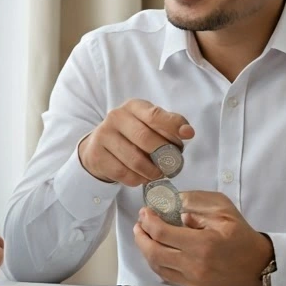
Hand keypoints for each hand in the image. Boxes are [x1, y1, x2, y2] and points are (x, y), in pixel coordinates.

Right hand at [77, 99, 194, 185]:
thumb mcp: (148, 124)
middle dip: (163, 154)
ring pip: (135, 160)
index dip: (173, 125)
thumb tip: (188, 132)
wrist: (99, 146)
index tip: (188, 135)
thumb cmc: (132, 134)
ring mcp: (104, 136)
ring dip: (152, 171)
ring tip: (158, 173)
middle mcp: (116, 117)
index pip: (154, 114)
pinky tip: (142, 177)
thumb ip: (169, 125)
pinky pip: (123, 173)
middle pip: (145, 139)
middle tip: (172, 164)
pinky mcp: (97, 155)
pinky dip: (137, 179)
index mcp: (133, 106)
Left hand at [131, 191, 272, 285]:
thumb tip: (173, 207)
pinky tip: (156, 251)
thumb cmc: (241, 236)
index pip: (162, 234)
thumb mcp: (223, 209)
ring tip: (144, 236)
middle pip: (154, 253)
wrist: (258, 264)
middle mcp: (195, 265)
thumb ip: (196, 203)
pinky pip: (167, 276)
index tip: (146, 212)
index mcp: (203, 244)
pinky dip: (157, 262)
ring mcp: (194, 280)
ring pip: (157, 267)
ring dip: (146, 250)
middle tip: (139, 224)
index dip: (148, 221)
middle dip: (141, 236)